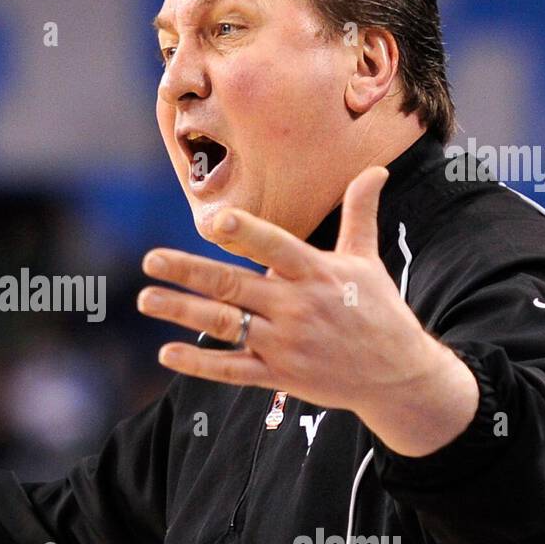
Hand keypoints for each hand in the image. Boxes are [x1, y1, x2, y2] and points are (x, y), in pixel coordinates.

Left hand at [136, 166, 477, 454]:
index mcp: (316, 273)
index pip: (276, 247)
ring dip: (181, 311)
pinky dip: (199, 363)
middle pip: (234, 286)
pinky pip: (232, 369)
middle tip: (150, 260)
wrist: (398, 375)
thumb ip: (359, 213)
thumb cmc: (378, 310)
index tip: (215, 220)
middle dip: (189, 271)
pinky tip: (167, 352)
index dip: (247, 232)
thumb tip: (374, 168)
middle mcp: (297, 307)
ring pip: (224, 325)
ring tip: (145, 298)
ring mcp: (285, 343)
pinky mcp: (279, 375)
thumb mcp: (368, 260)